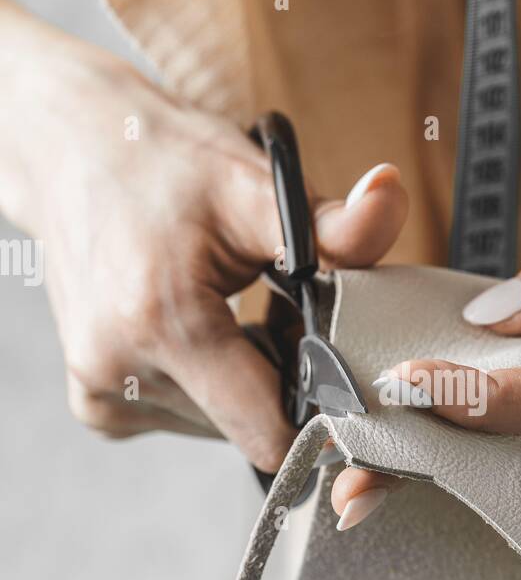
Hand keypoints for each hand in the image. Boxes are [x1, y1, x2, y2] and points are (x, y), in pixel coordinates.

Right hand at [0, 20, 406, 475]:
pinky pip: (182, 416)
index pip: (268, 433)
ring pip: (218, 426)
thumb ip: (334, 221)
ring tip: (233, 312)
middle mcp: (120, 371)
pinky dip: (205, 384)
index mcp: (164, 324)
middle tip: (277, 312)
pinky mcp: (95, 402)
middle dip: (281, 382)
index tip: (334, 363)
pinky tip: (198, 328)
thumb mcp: (254, 182)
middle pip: (247, 429)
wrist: (68, 147)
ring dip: (242, 383)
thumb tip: (392, 197)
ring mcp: (101, 392)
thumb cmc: (162, 160)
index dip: (318, 410)